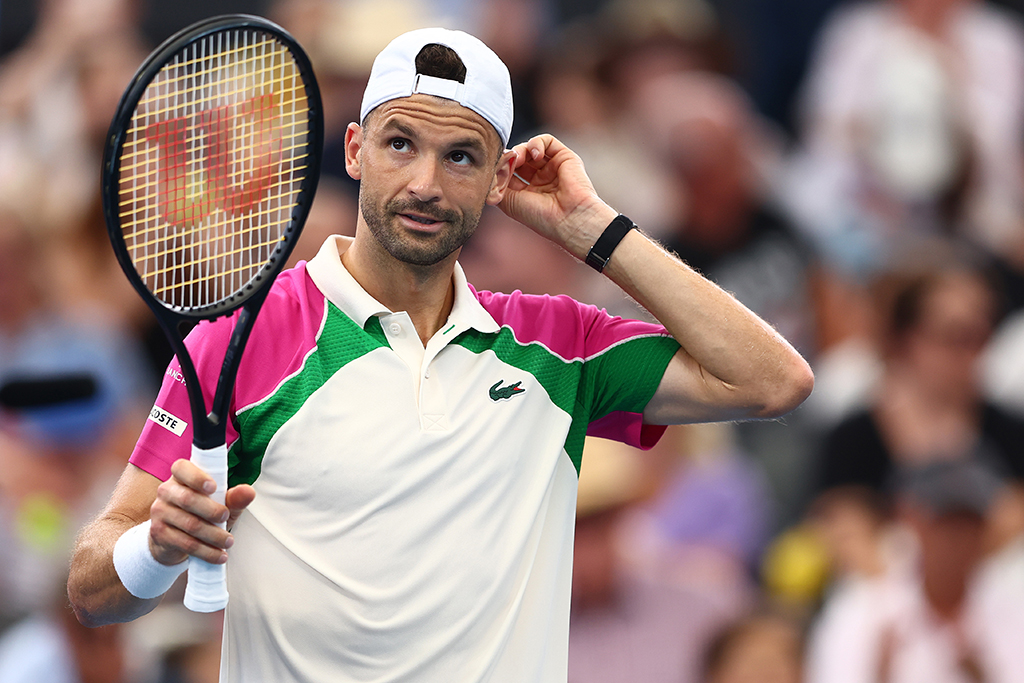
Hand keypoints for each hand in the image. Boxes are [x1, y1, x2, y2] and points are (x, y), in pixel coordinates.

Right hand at [147, 458, 254, 565]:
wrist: (174, 540)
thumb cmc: (201, 514)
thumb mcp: (221, 504)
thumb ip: (234, 498)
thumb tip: (248, 492)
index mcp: (180, 477)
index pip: (181, 468)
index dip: (196, 477)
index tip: (213, 487)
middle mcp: (166, 491)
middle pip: (188, 499)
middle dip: (212, 510)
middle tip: (226, 517)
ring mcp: (160, 512)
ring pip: (189, 524)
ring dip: (214, 535)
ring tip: (228, 541)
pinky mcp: (159, 533)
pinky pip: (185, 543)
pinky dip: (206, 551)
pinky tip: (219, 555)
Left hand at [498, 134, 616, 257]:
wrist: (568, 219)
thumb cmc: (540, 216)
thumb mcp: (508, 202)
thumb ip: (497, 183)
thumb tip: (492, 166)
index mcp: (527, 193)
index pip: (508, 172)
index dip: (500, 168)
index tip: (495, 171)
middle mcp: (539, 180)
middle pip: (518, 159)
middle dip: (509, 158)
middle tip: (506, 162)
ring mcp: (552, 168)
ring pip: (529, 148)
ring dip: (520, 150)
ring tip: (519, 159)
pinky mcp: (564, 157)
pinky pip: (546, 141)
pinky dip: (536, 143)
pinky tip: (534, 155)